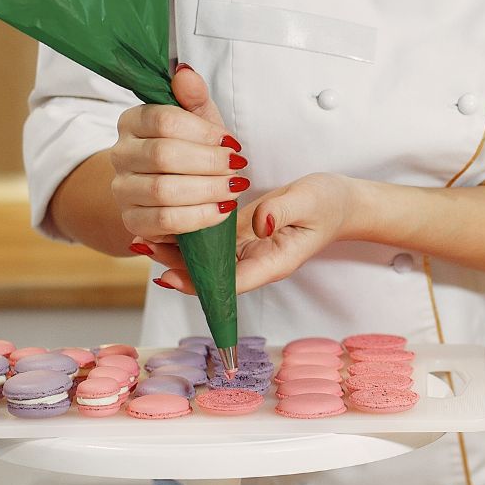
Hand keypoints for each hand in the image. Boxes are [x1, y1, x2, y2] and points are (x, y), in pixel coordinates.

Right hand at [111, 64, 247, 245]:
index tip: (233, 143)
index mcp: (133, 121)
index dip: (203, 133)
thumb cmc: (189, 147)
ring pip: (163, 191)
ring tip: (234, 188)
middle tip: (238, 167)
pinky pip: (164, 221)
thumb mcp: (198, 119)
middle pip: (163, 156)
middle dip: (209, 163)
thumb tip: (185, 73)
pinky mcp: (132, 220)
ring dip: (207, 190)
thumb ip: (194, 97)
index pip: (163, 121)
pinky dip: (199, 217)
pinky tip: (222, 209)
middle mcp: (120, 154)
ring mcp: (122, 189)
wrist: (171, 187)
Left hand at [142, 173, 361, 295]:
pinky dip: (188, 233)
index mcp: (273, 262)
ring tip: (143, 237)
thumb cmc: (329, 203)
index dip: (198, 282)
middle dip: (175, 264)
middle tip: (143, 246)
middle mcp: (255, 262)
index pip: (230, 282)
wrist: (341, 203)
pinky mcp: (242, 236)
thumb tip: (259, 222)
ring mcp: (247, 251)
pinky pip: (210, 242)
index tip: (168, 277)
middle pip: (210, 274)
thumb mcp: (309, 201)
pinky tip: (165, 221)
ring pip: (205, 259)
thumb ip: (282, 211)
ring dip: (176, 250)